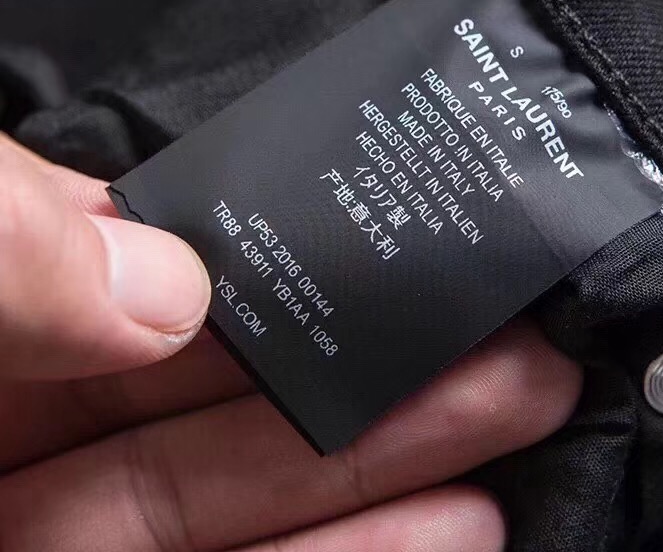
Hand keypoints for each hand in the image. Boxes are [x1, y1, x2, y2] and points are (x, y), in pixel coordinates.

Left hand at [0, 134, 581, 550]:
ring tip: (516, 414)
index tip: (393, 236)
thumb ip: (16, 249)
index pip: (162, 259)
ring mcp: (49, 520)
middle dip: (376, 359)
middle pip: (235, 381)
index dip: (284, 252)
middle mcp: (32, 405)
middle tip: (509, 337)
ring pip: (246, 484)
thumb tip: (169, 282)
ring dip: (388, 463)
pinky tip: (451, 528)